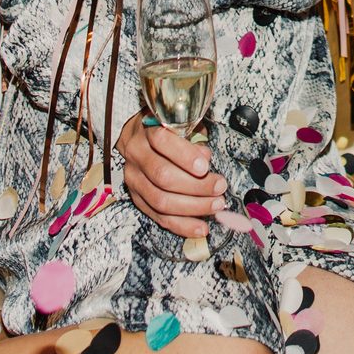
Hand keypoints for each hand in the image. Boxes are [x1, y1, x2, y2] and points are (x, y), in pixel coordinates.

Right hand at [115, 114, 225, 239]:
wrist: (138, 139)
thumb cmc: (168, 132)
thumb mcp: (181, 126)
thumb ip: (194, 138)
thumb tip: (205, 157)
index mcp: (146, 131)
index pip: (162, 141)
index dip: (185, 155)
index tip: (206, 166)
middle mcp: (136, 155)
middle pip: (162, 176)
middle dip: (196, 185)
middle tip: (220, 187)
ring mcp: (134, 179)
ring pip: (161, 200)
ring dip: (193, 207)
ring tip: (216, 206)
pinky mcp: (137, 198)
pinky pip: (159, 217)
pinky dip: (182, 225)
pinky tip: (201, 227)